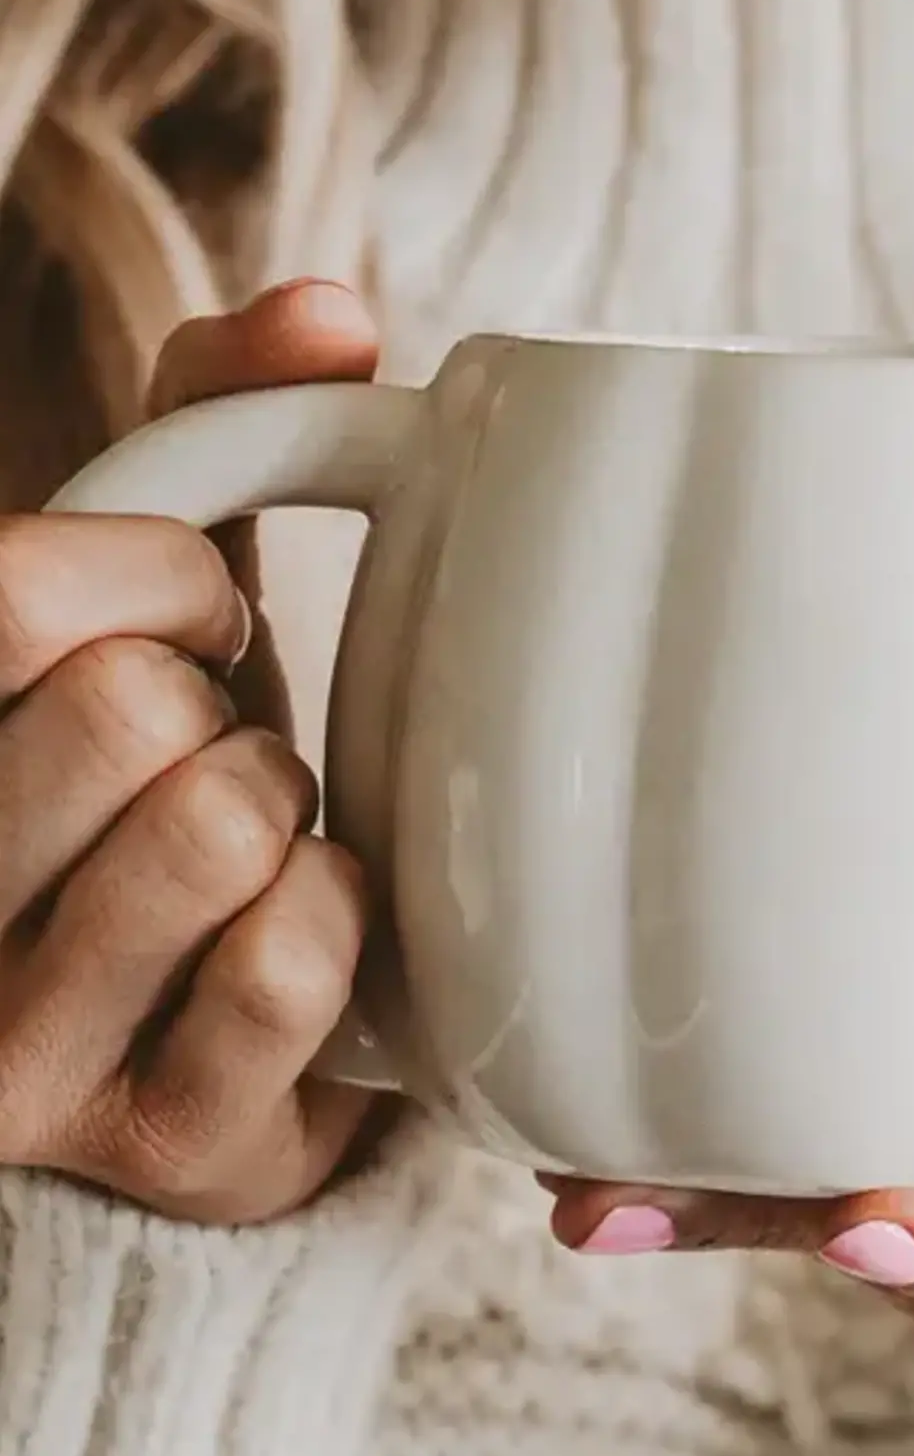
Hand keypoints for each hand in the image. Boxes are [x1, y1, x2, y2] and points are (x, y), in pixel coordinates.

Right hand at [0, 280, 383, 1224]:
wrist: (191, 1027)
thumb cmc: (151, 780)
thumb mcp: (145, 601)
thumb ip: (208, 429)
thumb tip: (333, 311)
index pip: (14, 589)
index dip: (157, 576)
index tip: (196, 618)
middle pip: (123, 706)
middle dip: (224, 695)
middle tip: (219, 741)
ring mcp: (14, 1053)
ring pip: (217, 823)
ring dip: (283, 800)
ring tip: (252, 835)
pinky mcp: (147, 1145)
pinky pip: (291, 959)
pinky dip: (338, 913)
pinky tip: (303, 926)